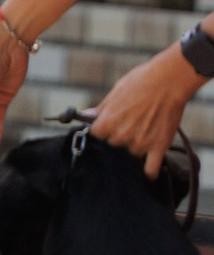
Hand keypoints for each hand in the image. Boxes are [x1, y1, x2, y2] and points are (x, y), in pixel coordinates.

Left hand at [89, 47, 203, 177]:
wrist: (169, 81)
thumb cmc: (141, 82)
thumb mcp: (115, 93)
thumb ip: (101, 110)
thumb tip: (86, 116)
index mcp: (106, 123)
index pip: (95, 136)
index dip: (101, 131)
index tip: (107, 127)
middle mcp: (121, 136)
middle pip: (113, 145)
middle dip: (119, 137)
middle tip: (131, 124)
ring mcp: (140, 143)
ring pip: (130, 154)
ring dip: (135, 147)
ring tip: (144, 131)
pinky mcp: (158, 147)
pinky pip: (151, 169)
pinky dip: (149, 173)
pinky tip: (146, 174)